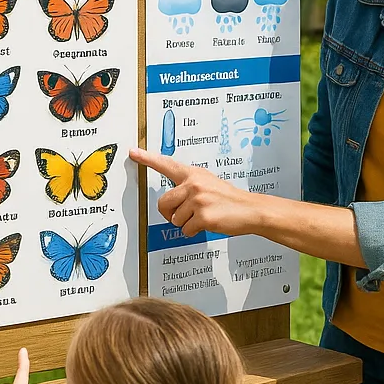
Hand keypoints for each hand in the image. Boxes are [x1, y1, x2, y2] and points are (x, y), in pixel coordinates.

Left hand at [130, 147, 260, 237]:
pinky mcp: (203, 216)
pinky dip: (194, 231)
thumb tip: (172, 198)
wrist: (250, 209)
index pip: (166, 164)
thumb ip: (189, 185)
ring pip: (175, 219)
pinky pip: (186, 230)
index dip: (147, 159)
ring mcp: (198, 200)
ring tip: (203, 216)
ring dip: (187, 223)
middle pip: (163, 203)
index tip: (133, 153)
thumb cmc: (229, 199)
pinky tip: (208, 223)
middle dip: (170, 213)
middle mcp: (194, 184)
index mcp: (193, 174)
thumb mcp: (208, 182)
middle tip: (185, 214)